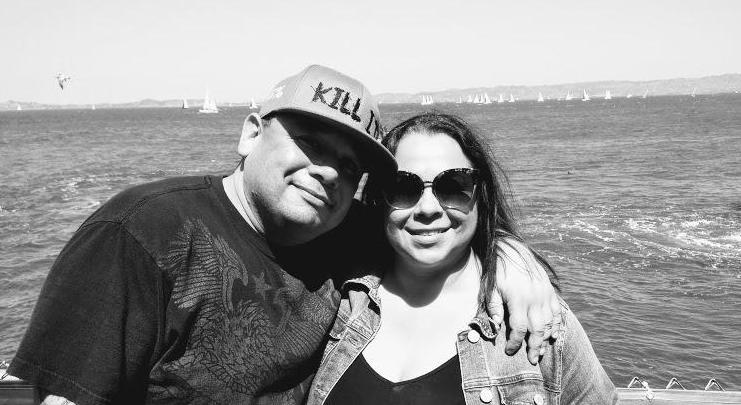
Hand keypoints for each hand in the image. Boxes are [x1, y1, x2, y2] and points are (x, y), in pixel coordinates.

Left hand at [486, 240, 561, 364]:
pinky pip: (557, 311)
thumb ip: (495, 307)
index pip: (519, 328)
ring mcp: (545, 294)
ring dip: (546, 338)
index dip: (515, 342)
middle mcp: (535, 298)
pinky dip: (557, 325)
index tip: (509, 350)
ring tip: (540, 350)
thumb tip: (497, 326)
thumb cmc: (498, 270)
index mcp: (518, 299)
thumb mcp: (491, 287)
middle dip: (534, 346)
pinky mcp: (550, 290)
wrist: (511, 248)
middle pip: (538, 329)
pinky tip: (553, 335)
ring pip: (550, 322)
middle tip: (531, 359)